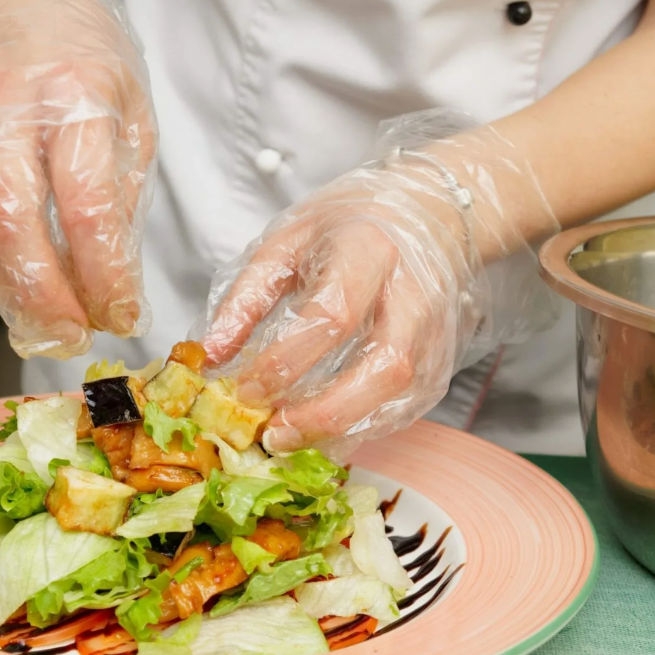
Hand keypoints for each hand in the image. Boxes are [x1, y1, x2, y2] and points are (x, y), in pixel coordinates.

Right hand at [0, 0, 155, 357]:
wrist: (10, 3)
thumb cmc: (83, 56)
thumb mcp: (131, 112)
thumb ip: (123, 190)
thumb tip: (117, 273)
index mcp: (75, 101)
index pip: (86, 206)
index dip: (103, 273)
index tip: (122, 313)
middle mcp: (13, 118)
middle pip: (14, 225)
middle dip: (45, 297)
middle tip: (73, 337)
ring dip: (13, 296)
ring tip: (49, 332)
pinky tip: (21, 296)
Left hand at [200, 111, 558, 456]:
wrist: (431, 213)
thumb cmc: (352, 223)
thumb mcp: (288, 239)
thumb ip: (247, 296)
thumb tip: (211, 354)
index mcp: (367, 249)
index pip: (332, 315)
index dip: (285, 361)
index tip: (243, 389)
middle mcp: (413, 294)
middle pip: (382, 368)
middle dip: (322, 413)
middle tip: (271, 435)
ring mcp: (436, 332)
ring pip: (399, 399)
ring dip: (340, 431)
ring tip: (288, 441)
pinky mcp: (442, 362)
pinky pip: (404, 410)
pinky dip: (361, 430)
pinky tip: (322, 435)